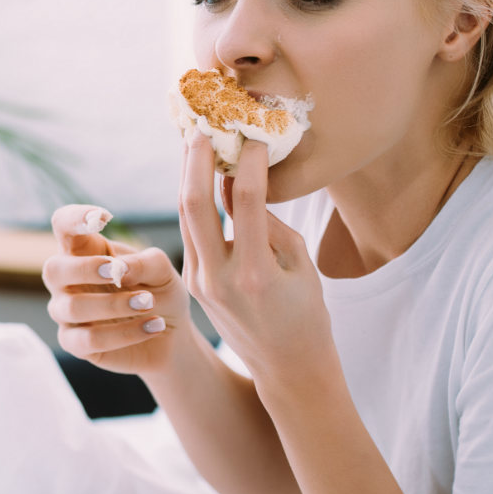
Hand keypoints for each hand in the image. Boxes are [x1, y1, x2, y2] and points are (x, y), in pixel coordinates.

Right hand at [42, 204, 192, 376]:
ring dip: (115, 305)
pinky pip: (88, 340)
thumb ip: (144, 263)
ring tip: (150, 303)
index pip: (63, 225)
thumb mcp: (163, 272)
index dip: (73, 218)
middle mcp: (69, 280)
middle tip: (117, 272)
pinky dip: (124, 333)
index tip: (101, 217)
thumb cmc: (161, 293)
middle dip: (84, 269)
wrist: (172, 335)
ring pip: (73, 307)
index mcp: (86, 250)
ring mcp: (68, 313)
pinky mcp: (76, 343)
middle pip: (53, 269)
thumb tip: (119, 268)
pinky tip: (154, 326)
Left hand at [179, 134, 340, 399]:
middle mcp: (219, 278)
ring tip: (196, 141)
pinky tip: (201, 177)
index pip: (248, 200)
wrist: (285, 368)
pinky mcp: (192, 284)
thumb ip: (271, 224)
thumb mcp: (301, 265)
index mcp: (255, 274)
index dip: (250, 160)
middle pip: (194, 204)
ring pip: (185, 216)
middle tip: (202, 125)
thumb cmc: (306, 315)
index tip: (255, 133)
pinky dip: (195, 202)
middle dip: (196, 159)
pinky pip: (191, 233)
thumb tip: (244, 185)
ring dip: (188, 176)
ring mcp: (200, 282)